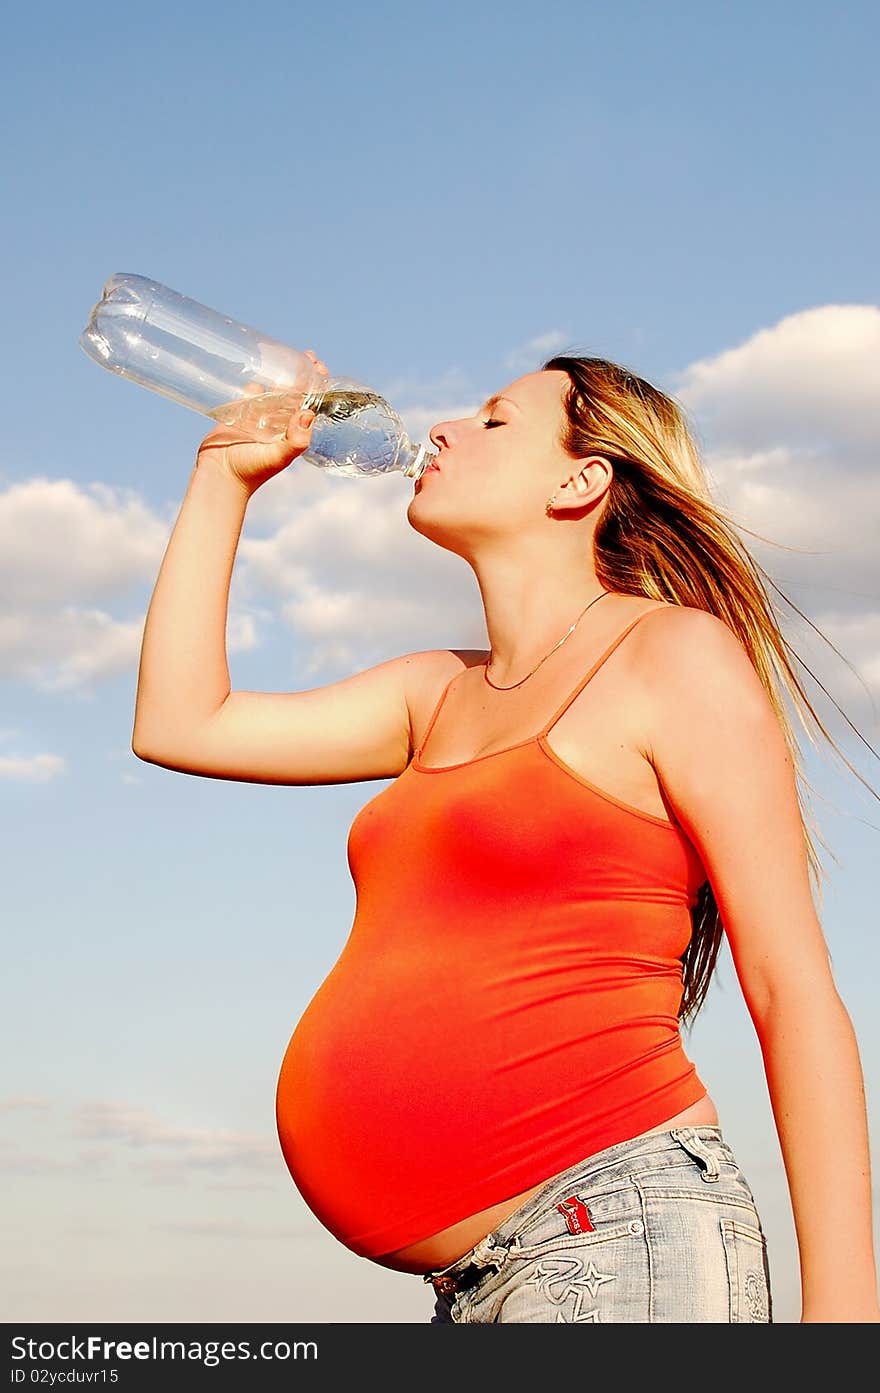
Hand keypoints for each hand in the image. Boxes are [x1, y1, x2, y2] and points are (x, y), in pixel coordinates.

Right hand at [196, 350, 330, 492]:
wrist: (219, 476)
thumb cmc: (251, 471)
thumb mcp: (277, 458)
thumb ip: (295, 441)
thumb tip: (308, 413)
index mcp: (291, 430)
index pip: (309, 402)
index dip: (317, 385)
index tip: (319, 366)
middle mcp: (278, 422)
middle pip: (295, 392)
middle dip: (302, 373)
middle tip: (306, 355)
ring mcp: (258, 416)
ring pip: (273, 389)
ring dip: (279, 373)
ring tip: (281, 353)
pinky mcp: (238, 413)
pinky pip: (249, 392)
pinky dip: (253, 378)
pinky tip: (256, 363)